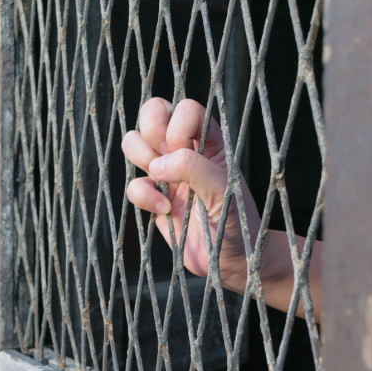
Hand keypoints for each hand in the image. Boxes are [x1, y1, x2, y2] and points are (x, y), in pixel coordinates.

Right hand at [121, 98, 260, 292]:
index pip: (187, 108)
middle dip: (150, 129)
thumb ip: (195, 170)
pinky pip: (133, 184)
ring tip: (162, 181)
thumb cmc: (239, 223)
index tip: (185, 149)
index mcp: (211, 142)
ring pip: (134, 142)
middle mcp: (187, 151)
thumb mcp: (224, 192)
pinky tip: (165, 210)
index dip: (178, 123)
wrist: (231, 262)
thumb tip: (157, 164)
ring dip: (140, 157)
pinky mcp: (153, 198)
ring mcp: (168, 173)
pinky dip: (142, 196)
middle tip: (162, 152)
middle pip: (154, 112)